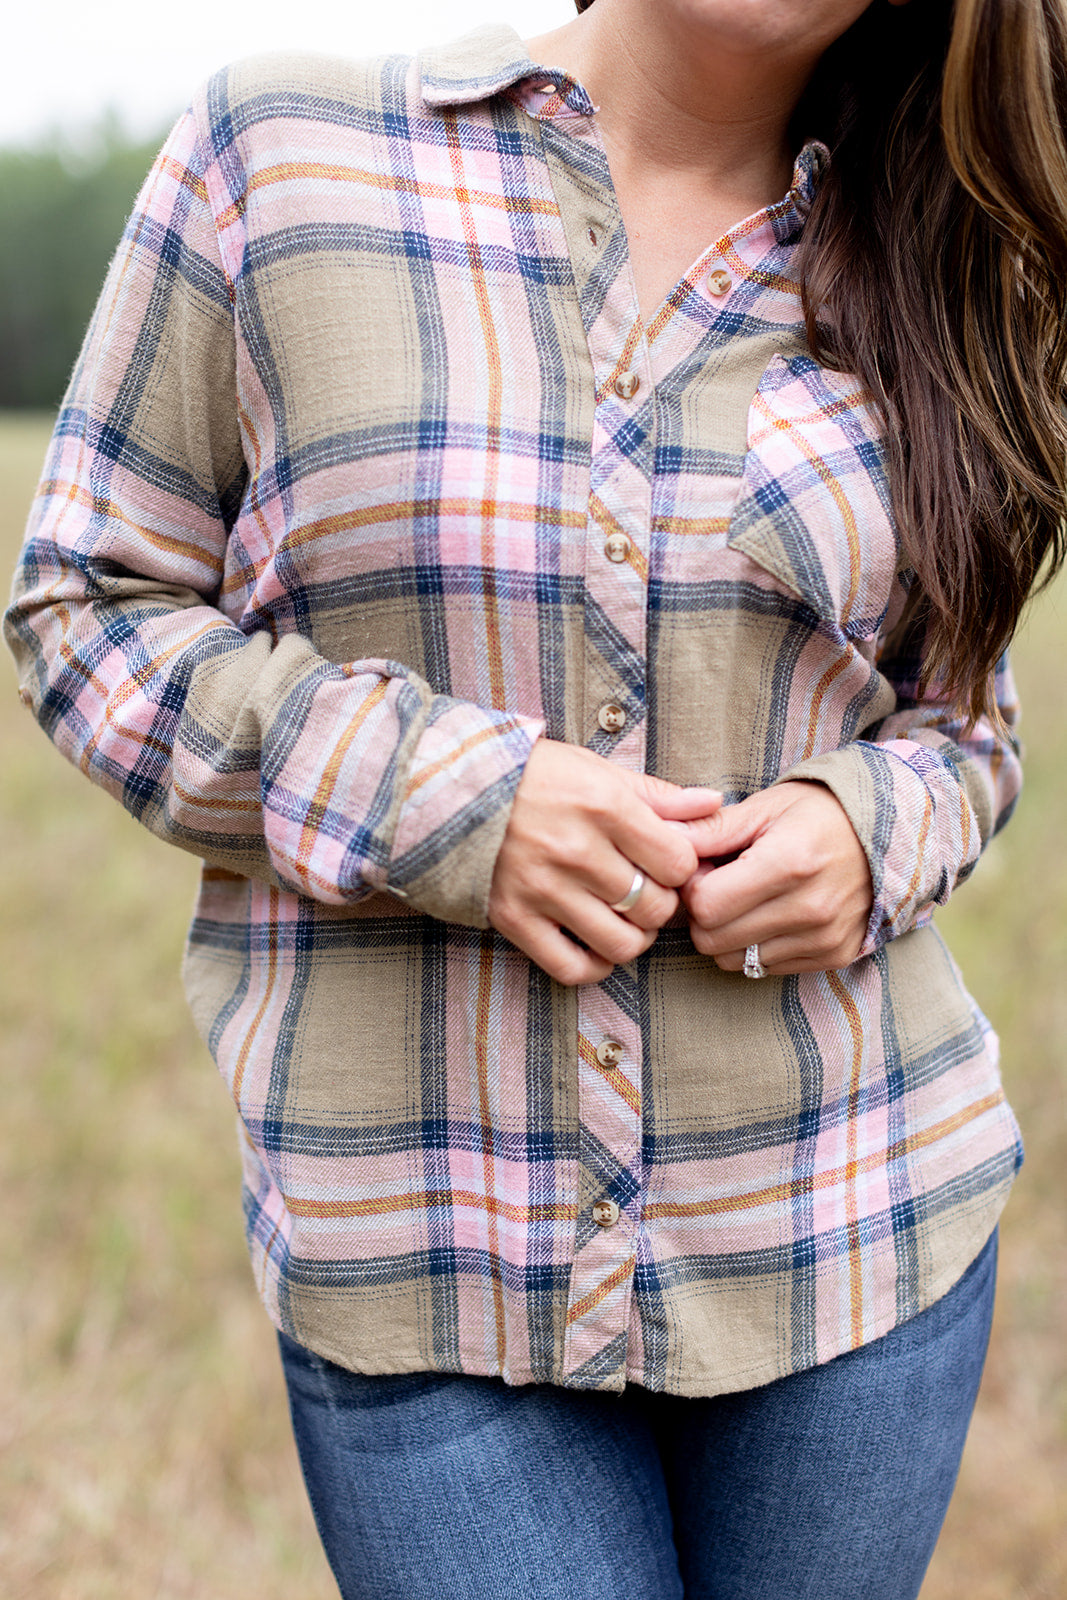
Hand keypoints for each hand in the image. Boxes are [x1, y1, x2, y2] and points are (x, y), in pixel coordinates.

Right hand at [488, 740, 721, 985]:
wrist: (452, 789)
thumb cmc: (535, 777)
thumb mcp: (598, 771)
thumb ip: (659, 795)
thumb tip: (714, 804)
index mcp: (604, 806)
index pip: (678, 863)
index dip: (681, 868)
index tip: (666, 863)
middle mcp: (576, 850)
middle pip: (655, 907)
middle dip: (661, 904)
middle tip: (647, 892)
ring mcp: (543, 889)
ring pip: (622, 944)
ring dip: (634, 938)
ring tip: (625, 919)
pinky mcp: (513, 918)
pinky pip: (572, 968)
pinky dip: (594, 966)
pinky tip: (595, 944)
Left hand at [679, 782, 872, 974]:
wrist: (890, 834)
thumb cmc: (819, 813)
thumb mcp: (765, 808)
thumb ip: (711, 829)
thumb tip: (663, 837)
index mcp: (788, 863)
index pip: (705, 905)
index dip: (692, 887)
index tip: (706, 869)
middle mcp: (809, 908)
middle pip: (712, 940)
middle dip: (704, 914)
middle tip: (721, 886)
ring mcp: (824, 938)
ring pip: (735, 962)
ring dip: (728, 934)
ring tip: (747, 900)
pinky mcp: (834, 956)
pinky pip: (767, 969)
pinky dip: (757, 946)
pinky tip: (772, 914)